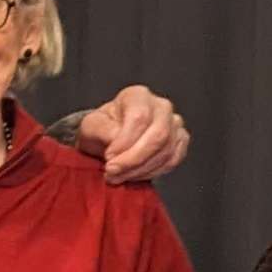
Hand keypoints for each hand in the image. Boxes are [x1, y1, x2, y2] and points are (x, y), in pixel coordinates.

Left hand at [75, 85, 191, 183]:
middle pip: (158, 135)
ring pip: (166, 150)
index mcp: (138, 96)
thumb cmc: (102, 128)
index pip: (139, 117)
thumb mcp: (91, 126)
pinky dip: (152, 172)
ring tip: (118, 176)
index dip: (125, 142)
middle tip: (112, 171)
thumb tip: (116, 140)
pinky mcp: (180, 141)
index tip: (108, 157)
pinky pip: (172, 160)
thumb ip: (102, 130)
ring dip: (140, 169)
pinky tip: (134, 175)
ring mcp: (174, 124)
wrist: (109, 139)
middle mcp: (161, 106)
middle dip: (134, 159)